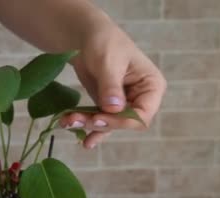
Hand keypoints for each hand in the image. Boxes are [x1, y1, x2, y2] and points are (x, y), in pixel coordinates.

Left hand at [59, 24, 166, 148]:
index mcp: (151, 86)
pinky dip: (87, 127)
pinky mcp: (108, 106)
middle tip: (76, 119)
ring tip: (67, 121)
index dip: (122, 121)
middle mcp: (141, 98)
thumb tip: (114, 109)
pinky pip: (100, 121)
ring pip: (109, 124)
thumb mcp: (108, 62)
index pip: (143, 115)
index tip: (99, 118)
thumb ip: (111, 86)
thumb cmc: (104, 42)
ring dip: (88, 125)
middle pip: (124, 123)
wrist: (86, 37)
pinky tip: (79, 137)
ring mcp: (124, 104)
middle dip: (100, 124)